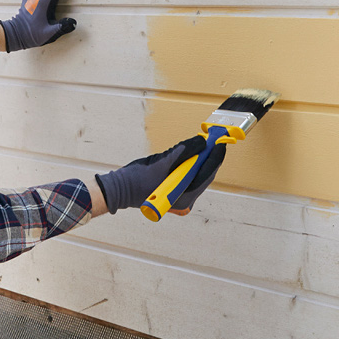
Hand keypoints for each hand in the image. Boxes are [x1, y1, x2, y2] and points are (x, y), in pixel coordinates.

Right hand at [95, 135, 225, 214]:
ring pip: (197, 173)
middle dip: (208, 157)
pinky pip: (188, 174)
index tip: (219, 142)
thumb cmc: (137, 180)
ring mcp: (180, 195)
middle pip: (204, 174)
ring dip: (200, 158)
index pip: (207, 174)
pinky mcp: (174, 189)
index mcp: (185, 196)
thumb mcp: (161, 164)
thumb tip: (201, 142)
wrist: (118, 189)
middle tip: (213, 140)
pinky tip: (191, 152)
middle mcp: (185, 198)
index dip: (215, 157)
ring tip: (204, 143)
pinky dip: (190, 163)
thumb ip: (182, 152)